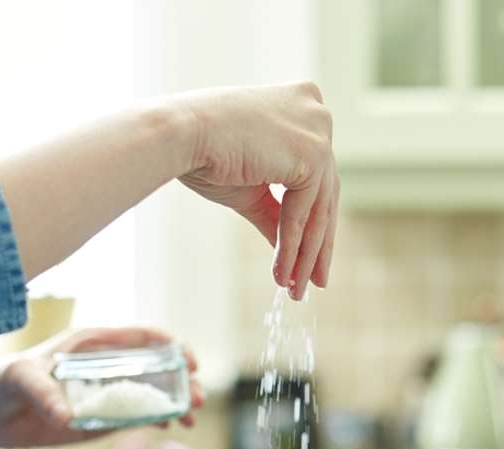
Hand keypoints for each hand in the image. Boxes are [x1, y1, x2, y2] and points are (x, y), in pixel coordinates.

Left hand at [0, 327, 204, 448]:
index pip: (142, 337)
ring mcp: (109, 392)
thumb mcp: (17, 378)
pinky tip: (173, 427)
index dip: (171, 345)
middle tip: (198, 398)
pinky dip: (161, 419)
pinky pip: (140, 416)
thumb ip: (42, 392)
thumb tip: (66, 417)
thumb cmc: (0, 382)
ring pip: (155, 393)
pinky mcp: (104, 418)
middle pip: (158, 367)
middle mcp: (108, 366)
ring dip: (178, 402)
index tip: (189, 360)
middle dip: (183, 380)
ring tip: (191, 418)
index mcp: (93, 344)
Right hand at [177, 82, 338, 299]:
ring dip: (305, 254)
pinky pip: (304, 212)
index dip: (312, 221)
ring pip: (318, 207)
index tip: (308, 259)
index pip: (316, 175)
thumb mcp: (250, 188)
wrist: (179, 135)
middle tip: (312, 282)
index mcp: (301, 105)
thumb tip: (293, 252)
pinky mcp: (313, 151)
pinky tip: (283, 273)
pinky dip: (293, 246)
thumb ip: (276, 213)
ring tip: (295, 288)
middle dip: (316, 245)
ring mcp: (318, 129)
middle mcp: (316, 111)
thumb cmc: (202, 153)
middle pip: (324, 193)